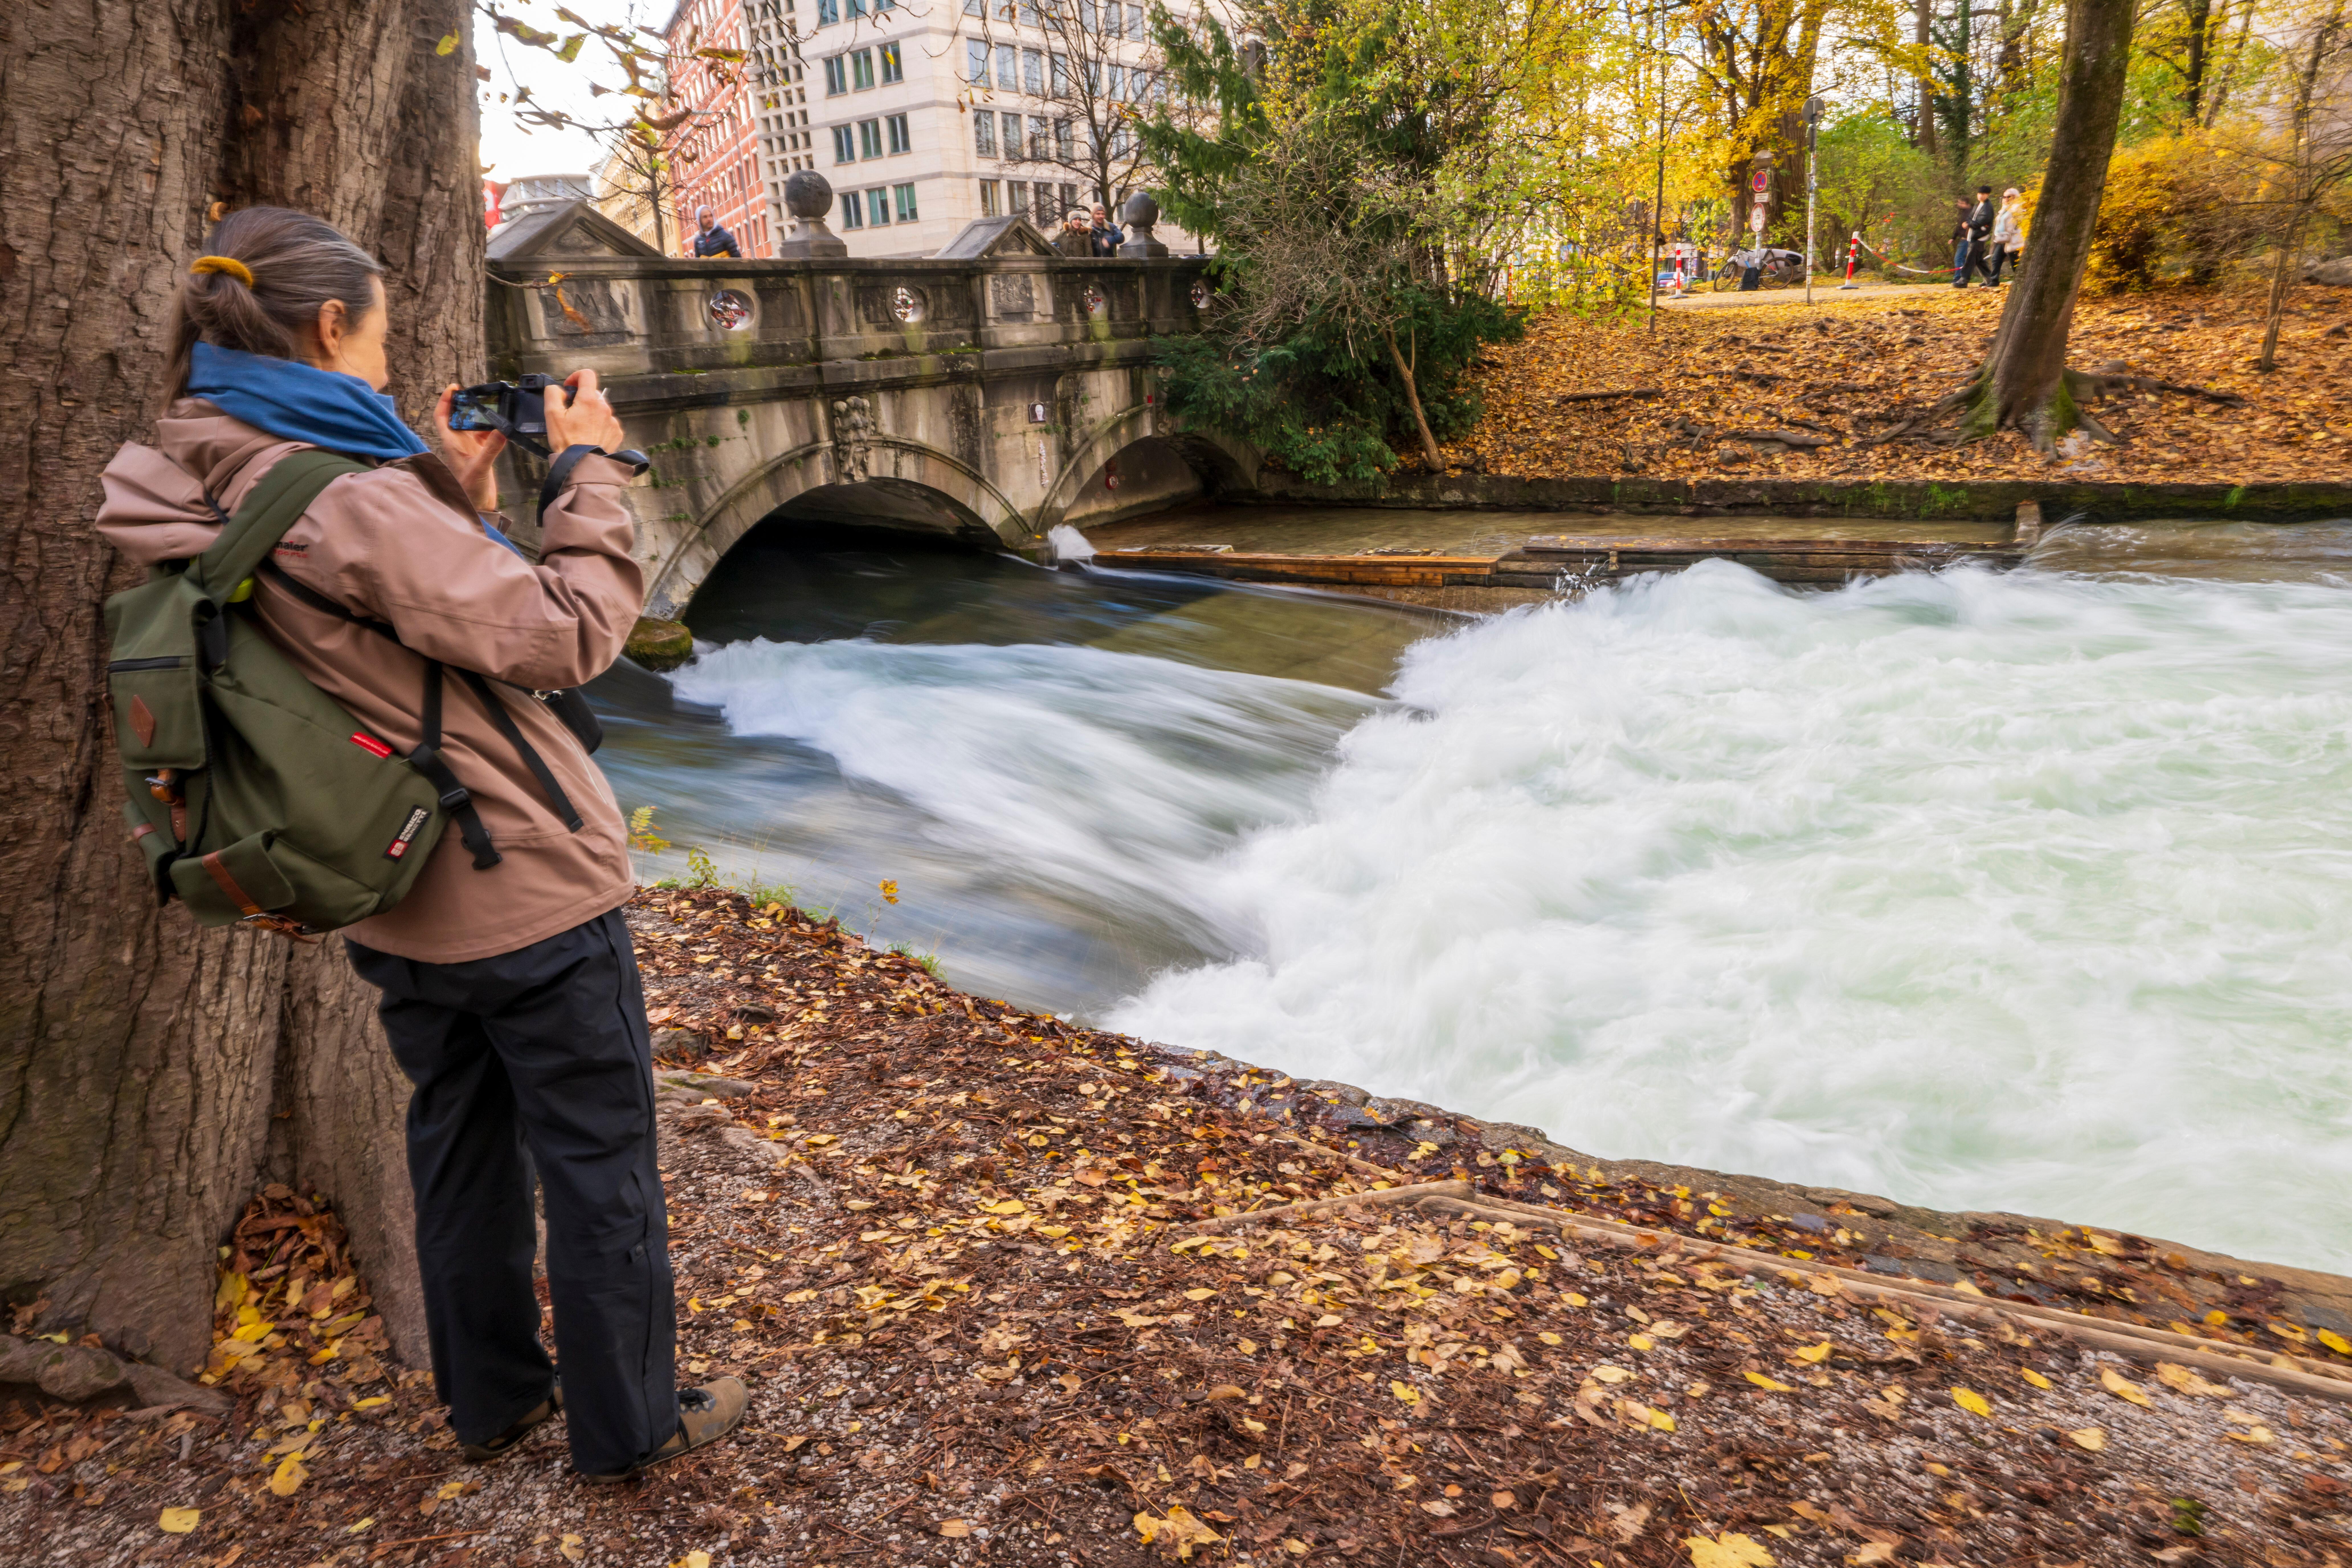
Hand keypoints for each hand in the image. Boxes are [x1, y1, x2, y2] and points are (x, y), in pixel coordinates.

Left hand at [433, 384, 506, 511]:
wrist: (476, 506)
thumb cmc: (469, 489)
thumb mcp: (479, 467)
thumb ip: (490, 449)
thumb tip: (502, 429)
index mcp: (451, 443)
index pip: (442, 416)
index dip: (445, 401)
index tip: (454, 388)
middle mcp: (459, 442)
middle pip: (458, 417)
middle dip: (465, 404)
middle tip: (477, 393)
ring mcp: (470, 448)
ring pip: (472, 425)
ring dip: (480, 416)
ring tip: (491, 406)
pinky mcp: (481, 454)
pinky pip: (486, 436)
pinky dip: (493, 430)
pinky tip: (501, 426)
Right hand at [544, 368, 624, 455]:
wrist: (582, 465)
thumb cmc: (567, 442)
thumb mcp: (552, 415)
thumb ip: (553, 394)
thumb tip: (559, 389)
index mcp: (589, 400)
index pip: (587, 375)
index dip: (576, 377)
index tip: (569, 387)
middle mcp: (604, 408)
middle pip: (592, 393)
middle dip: (581, 399)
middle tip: (570, 413)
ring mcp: (612, 421)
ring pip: (600, 408)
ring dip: (590, 412)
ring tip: (579, 427)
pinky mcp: (616, 432)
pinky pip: (607, 422)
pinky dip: (598, 425)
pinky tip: (589, 435)